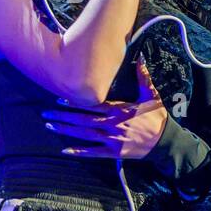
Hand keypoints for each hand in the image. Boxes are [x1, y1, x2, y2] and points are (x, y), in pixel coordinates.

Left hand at [40, 58, 167, 159]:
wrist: (165, 142)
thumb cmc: (156, 118)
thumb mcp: (151, 95)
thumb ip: (143, 77)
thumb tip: (140, 57)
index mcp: (118, 110)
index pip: (92, 105)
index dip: (75, 102)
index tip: (59, 98)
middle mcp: (111, 125)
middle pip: (83, 120)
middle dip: (63, 116)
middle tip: (46, 112)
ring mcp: (111, 140)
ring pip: (84, 135)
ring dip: (66, 130)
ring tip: (50, 125)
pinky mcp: (113, 152)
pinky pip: (93, 153)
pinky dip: (79, 152)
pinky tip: (65, 150)